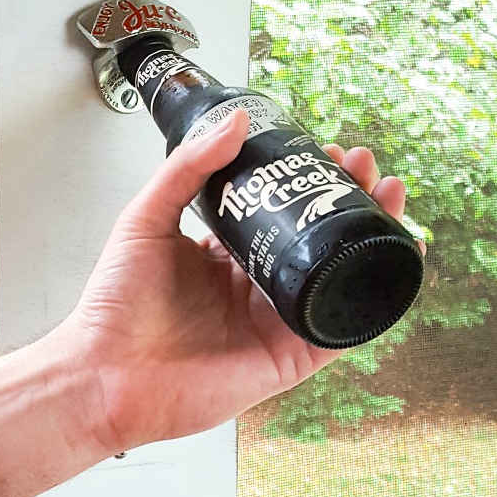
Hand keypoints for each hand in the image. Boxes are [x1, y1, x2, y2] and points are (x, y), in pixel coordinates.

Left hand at [56, 110, 417, 454]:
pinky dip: (373, 302)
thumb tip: (234, 121)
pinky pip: (338, 329)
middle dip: (347, 200)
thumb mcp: (146, 220)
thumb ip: (187, 170)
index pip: (280, 215)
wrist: (105, 374)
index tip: (328, 150)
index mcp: (225, 259)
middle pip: (315, 243)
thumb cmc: (115, 308)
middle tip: (363, 167)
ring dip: (370, 239)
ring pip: (335, 279)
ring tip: (388, 198)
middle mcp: (253, 290)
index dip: (308, 184)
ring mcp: (273, 326)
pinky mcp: (286, 361)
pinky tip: (391, 262)